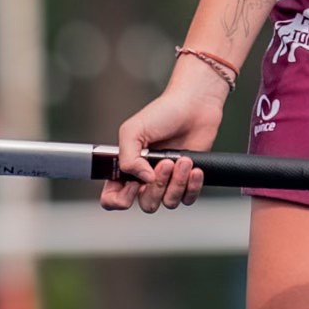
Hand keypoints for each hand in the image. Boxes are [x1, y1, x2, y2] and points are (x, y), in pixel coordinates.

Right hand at [100, 59, 226, 212]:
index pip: (113, 198)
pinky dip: (192, 187)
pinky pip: (188, 199)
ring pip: (168, 202)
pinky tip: (194, 169)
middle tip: (165, 163)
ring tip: (182, 160)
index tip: (133, 185)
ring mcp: (168, 180)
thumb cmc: (163, 112)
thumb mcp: (133, 130)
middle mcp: (146, 177)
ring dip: (177, 183)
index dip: (120, 199)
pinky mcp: (188, 180)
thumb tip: (144, 180)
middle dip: (157, 186)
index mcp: (127, 167)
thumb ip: (128, 159)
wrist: (195, 105)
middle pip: (146, 203)